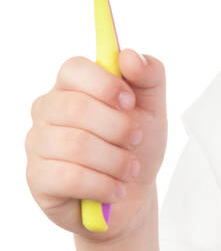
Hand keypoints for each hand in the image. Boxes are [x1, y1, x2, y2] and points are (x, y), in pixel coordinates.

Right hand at [25, 49, 167, 242]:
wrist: (133, 195)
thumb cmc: (137, 146)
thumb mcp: (153, 108)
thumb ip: (149, 75)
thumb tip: (128, 55)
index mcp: (71, 86)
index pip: (74, 69)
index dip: (105, 84)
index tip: (130, 103)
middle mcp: (47, 110)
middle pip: (75, 107)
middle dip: (118, 128)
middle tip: (136, 141)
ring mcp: (37, 144)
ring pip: (74, 145)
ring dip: (115, 161)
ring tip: (130, 170)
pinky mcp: (37, 178)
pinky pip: (69, 178)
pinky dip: (103, 185)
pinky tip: (115, 189)